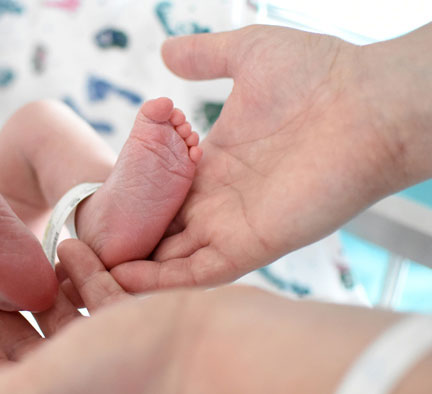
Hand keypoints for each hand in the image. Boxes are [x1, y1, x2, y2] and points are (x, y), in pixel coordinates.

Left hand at [0, 239, 190, 393]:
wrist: (211, 356)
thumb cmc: (123, 373)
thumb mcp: (39, 387)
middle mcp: (78, 376)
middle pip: (25, 342)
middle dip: (2, 306)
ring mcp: (111, 350)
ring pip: (64, 317)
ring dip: (42, 286)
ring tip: (24, 253)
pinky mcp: (140, 324)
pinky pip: (103, 296)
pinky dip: (85, 272)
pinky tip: (70, 244)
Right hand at [111, 25, 428, 291]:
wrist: (371, 102)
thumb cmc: (319, 74)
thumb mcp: (247, 54)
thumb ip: (203, 56)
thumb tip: (166, 52)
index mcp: (215, 161)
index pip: (161, 190)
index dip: (129, 201)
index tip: (95, 209)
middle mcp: (220, 198)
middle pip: (161, 229)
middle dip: (124, 241)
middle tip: (80, 250)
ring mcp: (234, 224)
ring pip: (173, 258)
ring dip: (133, 267)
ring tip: (86, 273)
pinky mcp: (251, 244)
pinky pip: (199, 273)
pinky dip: (161, 283)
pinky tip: (121, 283)